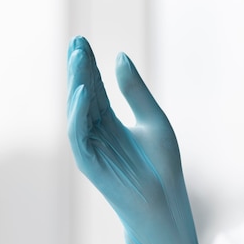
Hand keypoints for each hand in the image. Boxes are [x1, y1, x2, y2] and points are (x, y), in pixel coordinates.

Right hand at [67, 35, 202, 243]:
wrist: (166, 201)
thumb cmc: (162, 165)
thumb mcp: (153, 120)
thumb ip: (136, 91)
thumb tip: (120, 56)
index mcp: (111, 122)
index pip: (95, 88)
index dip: (89, 66)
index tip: (84, 41)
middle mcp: (97, 133)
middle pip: (84, 95)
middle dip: (80, 69)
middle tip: (77, 42)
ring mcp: (91, 148)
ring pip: (78, 112)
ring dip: (77, 86)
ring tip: (79, 59)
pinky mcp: (90, 165)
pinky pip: (79, 137)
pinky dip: (79, 115)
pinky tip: (84, 93)